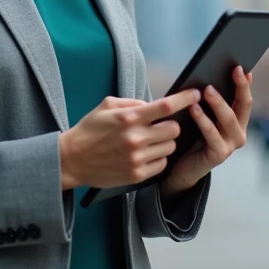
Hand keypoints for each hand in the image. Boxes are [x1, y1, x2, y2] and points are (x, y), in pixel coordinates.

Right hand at [58, 89, 200, 190]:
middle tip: (160, 126)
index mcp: (129, 118)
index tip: (196, 94)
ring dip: (165, 142)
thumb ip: (132, 103)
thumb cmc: (89, 130)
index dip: (185, 98)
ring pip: (170, 147)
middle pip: (173, 128)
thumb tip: (153, 105)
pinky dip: (159, 158)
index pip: (165, 106)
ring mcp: (137, 158)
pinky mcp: (137, 175)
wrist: (71, 160)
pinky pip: (162, 164)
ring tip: (150, 141)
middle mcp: (135, 138)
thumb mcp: (106, 106)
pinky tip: (146, 154)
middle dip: (170, 125)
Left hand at [161, 67, 253, 195]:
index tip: (242, 67)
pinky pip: (211, 134)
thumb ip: (210, 101)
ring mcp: (230, 146)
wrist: (182, 167)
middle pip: (243, 106)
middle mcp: (239, 134)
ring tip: (207, 89)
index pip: (246, 99)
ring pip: (228, 119)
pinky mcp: (218, 155)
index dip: (245, 83)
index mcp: (238, 122)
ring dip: (218, 102)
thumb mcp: (203, 116)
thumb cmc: (191, 136)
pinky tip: (193, 108)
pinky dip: (202, 120)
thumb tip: (208, 75)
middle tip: (233, 70)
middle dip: (239, 87)